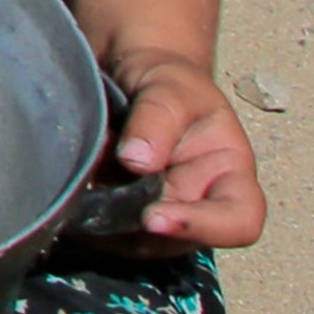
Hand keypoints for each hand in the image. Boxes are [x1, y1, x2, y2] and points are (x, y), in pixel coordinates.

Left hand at [97, 53, 265, 250]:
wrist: (131, 73)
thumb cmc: (165, 80)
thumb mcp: (169, 85)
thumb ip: (158, 117)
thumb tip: (136, 161)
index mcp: (228, 175)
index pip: (239, 221)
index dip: (204, 228)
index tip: (154, 217)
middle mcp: (199, 203)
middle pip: (176, 240)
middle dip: (134, 222)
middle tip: (99, 186)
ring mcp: (160, 213)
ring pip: (134, 241)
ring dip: (105, 218)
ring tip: (87, 170)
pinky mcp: (122, 215)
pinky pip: (104, 231)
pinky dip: (86, 215)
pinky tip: (74, 184)